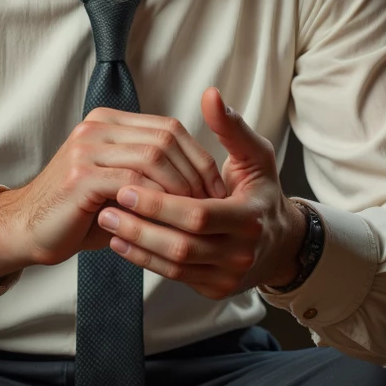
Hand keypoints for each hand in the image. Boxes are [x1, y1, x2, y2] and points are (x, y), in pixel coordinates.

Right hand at [0, 108, 226, 282]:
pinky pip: (133, 183)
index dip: (199, 157)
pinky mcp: (81, 176)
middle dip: (195, 172)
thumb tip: (201, 179)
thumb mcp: (118, 184)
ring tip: (193, 214)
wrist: (27, 229)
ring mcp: (87, 148)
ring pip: (154, 157)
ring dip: (180, 188)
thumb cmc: (78, 212)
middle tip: (212, 204)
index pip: (169, 128)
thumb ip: (149, 171)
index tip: (216, 189)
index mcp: (108, 122)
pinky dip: (157, 201)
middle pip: (166, 138)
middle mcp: (97, 127)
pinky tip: (167, 220)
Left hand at [94, 87, 308, 299]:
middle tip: (108, 202)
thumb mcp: (255, 157)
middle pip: (183, 244)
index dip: (160, 202)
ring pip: (174, 265)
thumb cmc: (260, 191)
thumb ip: (231, 128)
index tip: (127, 184)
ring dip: (137, 244)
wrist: (279, 241)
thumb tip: (211, 96)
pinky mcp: (214, 289)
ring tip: (106, 219)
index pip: (199, 214)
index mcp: (250, 218)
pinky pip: (174, 276)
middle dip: (141, 225)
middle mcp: (241, 253)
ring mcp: (228, 276)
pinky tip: (120, 241)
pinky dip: (144, 260)